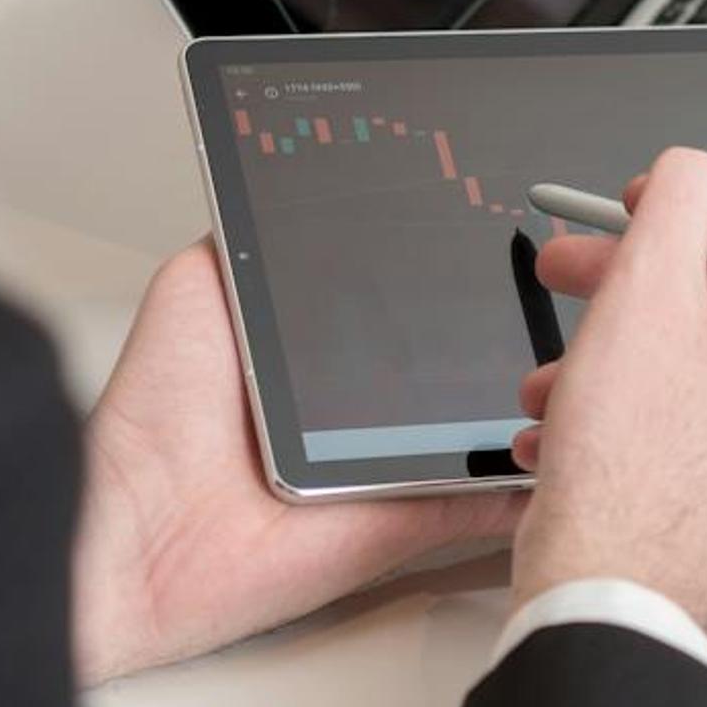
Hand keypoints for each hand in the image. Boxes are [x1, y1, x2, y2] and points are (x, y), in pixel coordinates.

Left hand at [73, 243, 522, 685]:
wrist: (140, 525)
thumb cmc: (155, 416)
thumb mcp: (199, 285)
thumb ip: (258, 240)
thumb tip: (308, 181)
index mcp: (318, 350)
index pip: (406, 300)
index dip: (453, 267)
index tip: (497, 221)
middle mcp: (362, 406)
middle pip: (461, 356)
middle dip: (503, 321)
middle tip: (553, 282)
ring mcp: (395, 464)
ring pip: (493, 422)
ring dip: (531, 391)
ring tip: (566, 348)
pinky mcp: (411, 522)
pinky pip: (492, 499)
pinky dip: (534, 478)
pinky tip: (567, 436)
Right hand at [507, 150, 706, 644]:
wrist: (616, 611)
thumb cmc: (635, 475)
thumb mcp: (644, 296)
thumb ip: (678, 205)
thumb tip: (697, 175)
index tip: (657, 208)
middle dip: (650, 283)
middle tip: (577, 276)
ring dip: (634, 361)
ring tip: (554, 381)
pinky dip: (656, 426)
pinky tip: (574, 437)